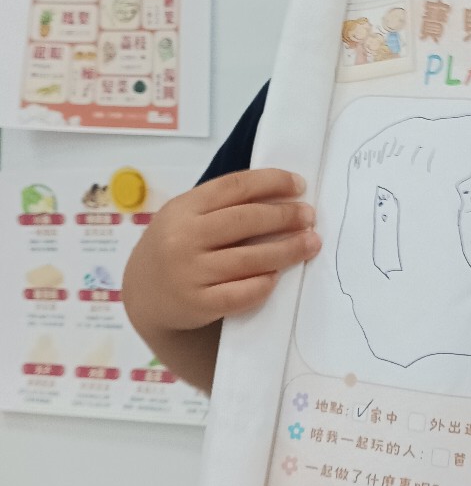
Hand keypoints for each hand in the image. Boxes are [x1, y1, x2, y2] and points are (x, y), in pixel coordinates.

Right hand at [123, 168, 320, 333]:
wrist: (144, 294)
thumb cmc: (177, 247)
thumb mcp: (187, 216)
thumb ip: (223, 206)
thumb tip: (283, 196)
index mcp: (183, 208)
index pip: (235, 186)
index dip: (271, 182)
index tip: (299, 185)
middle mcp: (183, 238)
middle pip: (246, 220)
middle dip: (285, 216)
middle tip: (310, 216)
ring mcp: (189, 273)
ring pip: (250, 258)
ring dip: (288, 249)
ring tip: (311, 243)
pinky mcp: (198, 304)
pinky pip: (242, 293)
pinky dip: (264, 284)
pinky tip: (278, 277)